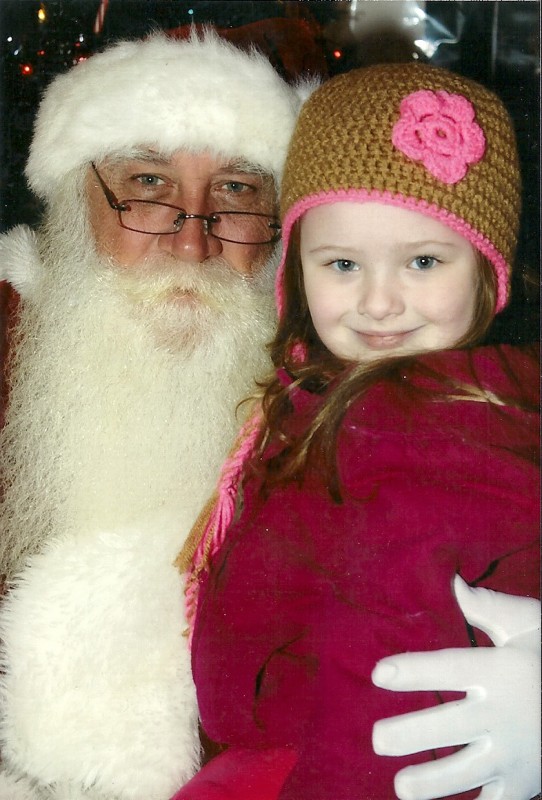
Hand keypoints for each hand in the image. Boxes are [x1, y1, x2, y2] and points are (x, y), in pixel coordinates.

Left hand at [371, 576, 540, 799]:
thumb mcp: (531, 626)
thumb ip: (490, 608)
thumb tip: (452, 583)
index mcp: (502, 671)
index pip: (449, 668)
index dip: (413, 671)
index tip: (380, 674)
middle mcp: (505, 714)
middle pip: (448, 726)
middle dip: (409, 735)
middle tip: (378, 739)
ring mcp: (515, 754)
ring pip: (465, 772)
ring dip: (430, 783)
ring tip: (401, 786)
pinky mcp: (523, 785)